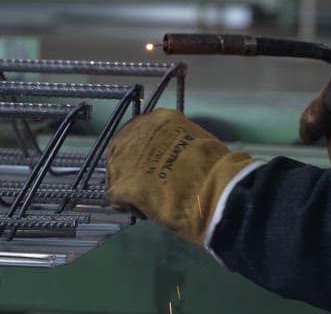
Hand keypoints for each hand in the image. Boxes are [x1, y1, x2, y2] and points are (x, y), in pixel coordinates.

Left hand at [106, 109, 255, 245]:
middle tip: (141, 184)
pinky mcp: (122, 183)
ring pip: (115, 172)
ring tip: (145, 200)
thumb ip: (176, 144)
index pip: (139, 131)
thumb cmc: (214, 167)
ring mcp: (127, 157)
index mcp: (160, 119)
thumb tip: (171, 157)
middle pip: (121, 148)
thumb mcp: (194, 142)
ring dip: (127, 186)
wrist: (213, 188)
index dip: (140, 150)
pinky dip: (127, 205)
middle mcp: (139, 132)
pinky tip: (143, 211)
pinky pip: (115, 195)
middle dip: (128, 166)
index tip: (146, 164)